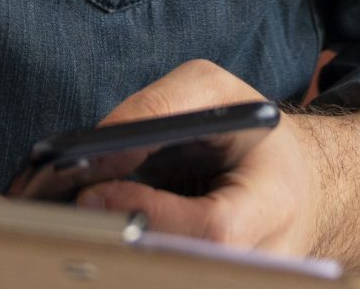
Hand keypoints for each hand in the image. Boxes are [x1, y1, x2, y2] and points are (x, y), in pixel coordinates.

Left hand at [64, 60, 324, 258]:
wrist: (294, 184)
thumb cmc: (253, 135)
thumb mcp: (217, 90)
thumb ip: (161, 105)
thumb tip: (100, 143)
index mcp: (275, 202)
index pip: (214, 228)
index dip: (152, 214)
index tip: (94, 191)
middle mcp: (264, 259)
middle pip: (183, 270)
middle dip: (119, 245)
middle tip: (65, 217)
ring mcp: (239, 282)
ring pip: (170, 277)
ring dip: (116, 258)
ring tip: (68, 228)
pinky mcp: (212, 282)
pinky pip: (165, 276)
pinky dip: (128, 262)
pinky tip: (94, 241)